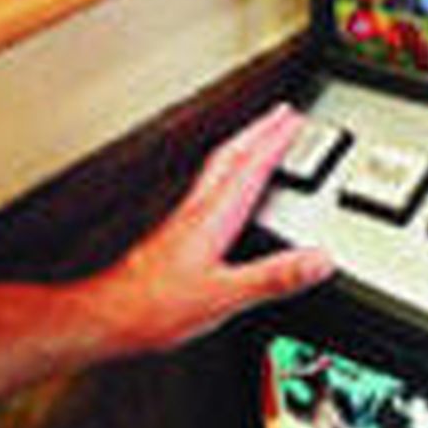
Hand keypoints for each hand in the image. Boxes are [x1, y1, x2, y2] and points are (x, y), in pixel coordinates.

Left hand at [96, 103, 334, 358]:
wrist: (108, 316)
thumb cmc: (154, 306)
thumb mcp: (226, 296)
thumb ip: (275, 277)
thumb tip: (319, 259)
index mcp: (213, 218)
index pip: (250, 167)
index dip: (274, 141)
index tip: (294, 119)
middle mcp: (196, 211)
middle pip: (231, 156)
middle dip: (258, 129)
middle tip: (279, 111)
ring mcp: (182, 220)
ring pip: (215, 168)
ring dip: (240, 145)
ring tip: (256, 135)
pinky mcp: (172, 234)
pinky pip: (204, 188)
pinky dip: (222, 173)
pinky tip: (221, 188)